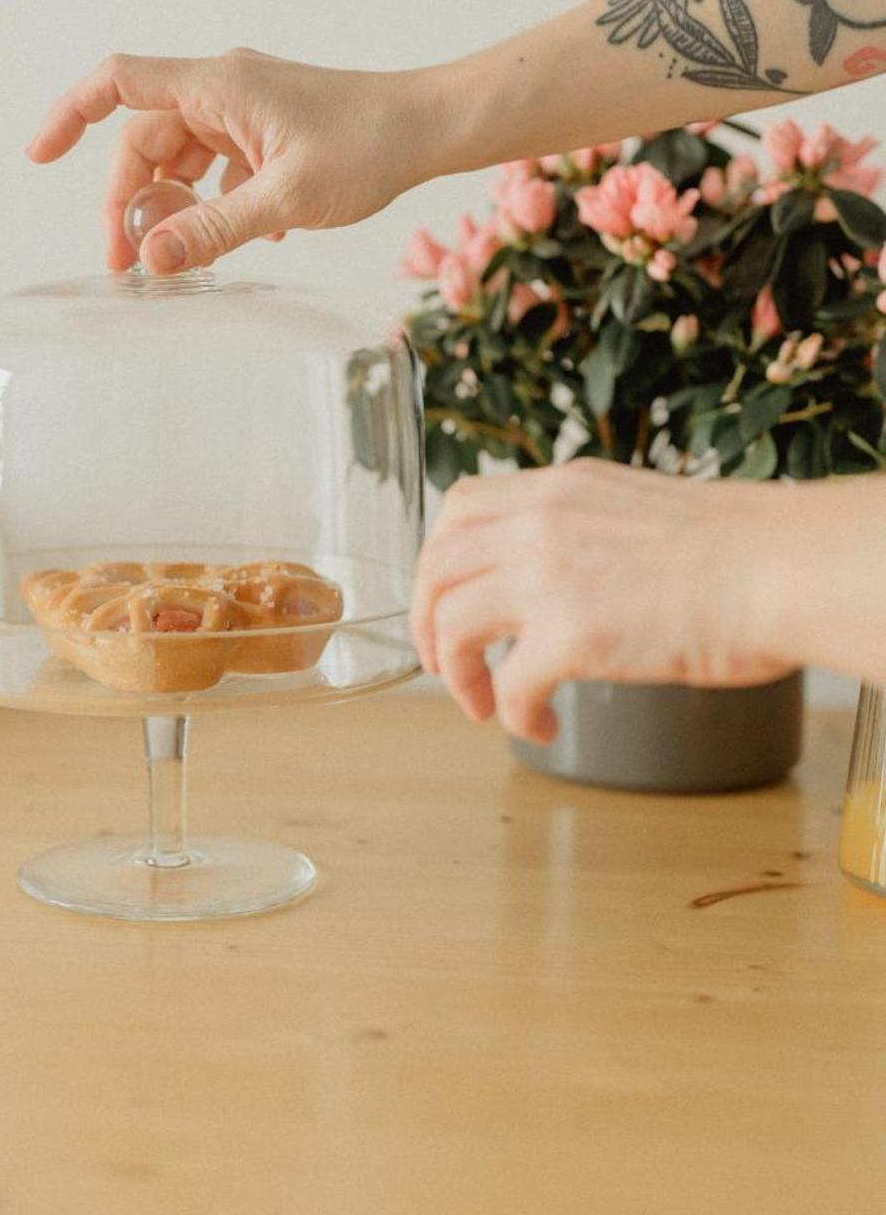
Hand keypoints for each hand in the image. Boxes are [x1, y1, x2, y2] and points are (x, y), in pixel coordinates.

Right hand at [28, 49, 445, 271]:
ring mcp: (245, 112)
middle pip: (144, 139)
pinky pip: (216, 168)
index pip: (118, 82)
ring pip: (180, 158)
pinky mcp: (266, 134)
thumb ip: (215, 229)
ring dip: (171, 207)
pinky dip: (211, 203)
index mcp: (217, 86)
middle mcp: (223, 90)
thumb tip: (151, 261)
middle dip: (130, 200)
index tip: (39, 157)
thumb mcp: (286, 198)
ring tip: (176, 262)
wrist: (430, 128)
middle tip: (132, 265)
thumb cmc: (369, 146)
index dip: (69, 114)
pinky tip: (237, 239)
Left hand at [410, 459, 794, 741]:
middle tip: (445, 661)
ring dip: (454, 671)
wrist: (787, 567)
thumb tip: (572, 579)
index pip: (461, 507)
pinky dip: (511, 715)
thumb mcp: (642, 513)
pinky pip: (508, 684)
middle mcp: (542, 521)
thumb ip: (590, 533)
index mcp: (561, 488)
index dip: (441, 560)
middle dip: (427, 619)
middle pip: (437, 564)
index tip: (450, 596)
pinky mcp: (570, 633)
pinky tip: (541, 726)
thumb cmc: (746, 550)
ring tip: (482, 703)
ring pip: (450, 620)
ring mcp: (549, 575)